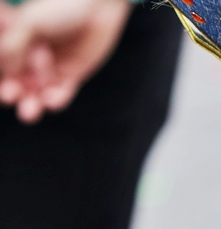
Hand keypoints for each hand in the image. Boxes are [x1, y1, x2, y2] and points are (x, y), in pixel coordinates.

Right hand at [0, 0, 132, 123]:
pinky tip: (52, 102)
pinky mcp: (72, 75)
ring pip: (39, 92)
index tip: (2, 88)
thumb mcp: (31, 23)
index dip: (1, 80)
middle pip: (18, 83)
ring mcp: (52, 68)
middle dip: (14, 93)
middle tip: (12, 98)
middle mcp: (31, 58)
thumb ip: (13, 45)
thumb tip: (5, 70)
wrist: (97, 8)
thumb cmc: (60, 8)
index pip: (4, 67)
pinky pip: (62, 93)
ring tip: (29, 112)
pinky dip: (56, 99)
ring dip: (32, 103)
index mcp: (16, 44)